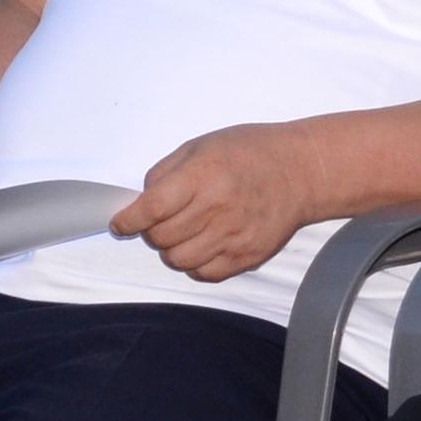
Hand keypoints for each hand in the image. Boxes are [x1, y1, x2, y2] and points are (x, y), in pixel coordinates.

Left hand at [107, 121, 317, 281]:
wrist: (300, 172)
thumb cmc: (247, 153)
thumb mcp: (200, 146)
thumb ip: (165, 173)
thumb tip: (141, 202)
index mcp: (203, 175)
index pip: (153, 207)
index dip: (129, 219)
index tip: (120, 223)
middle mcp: (218, 208)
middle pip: (162, 237)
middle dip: (150, 231)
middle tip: (158, 221)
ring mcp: (234, 236)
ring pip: (179, 260)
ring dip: (170, 249)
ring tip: (181, 233)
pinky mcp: (247, 256)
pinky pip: (204, 273)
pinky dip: (194, 264)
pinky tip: (201, 245)